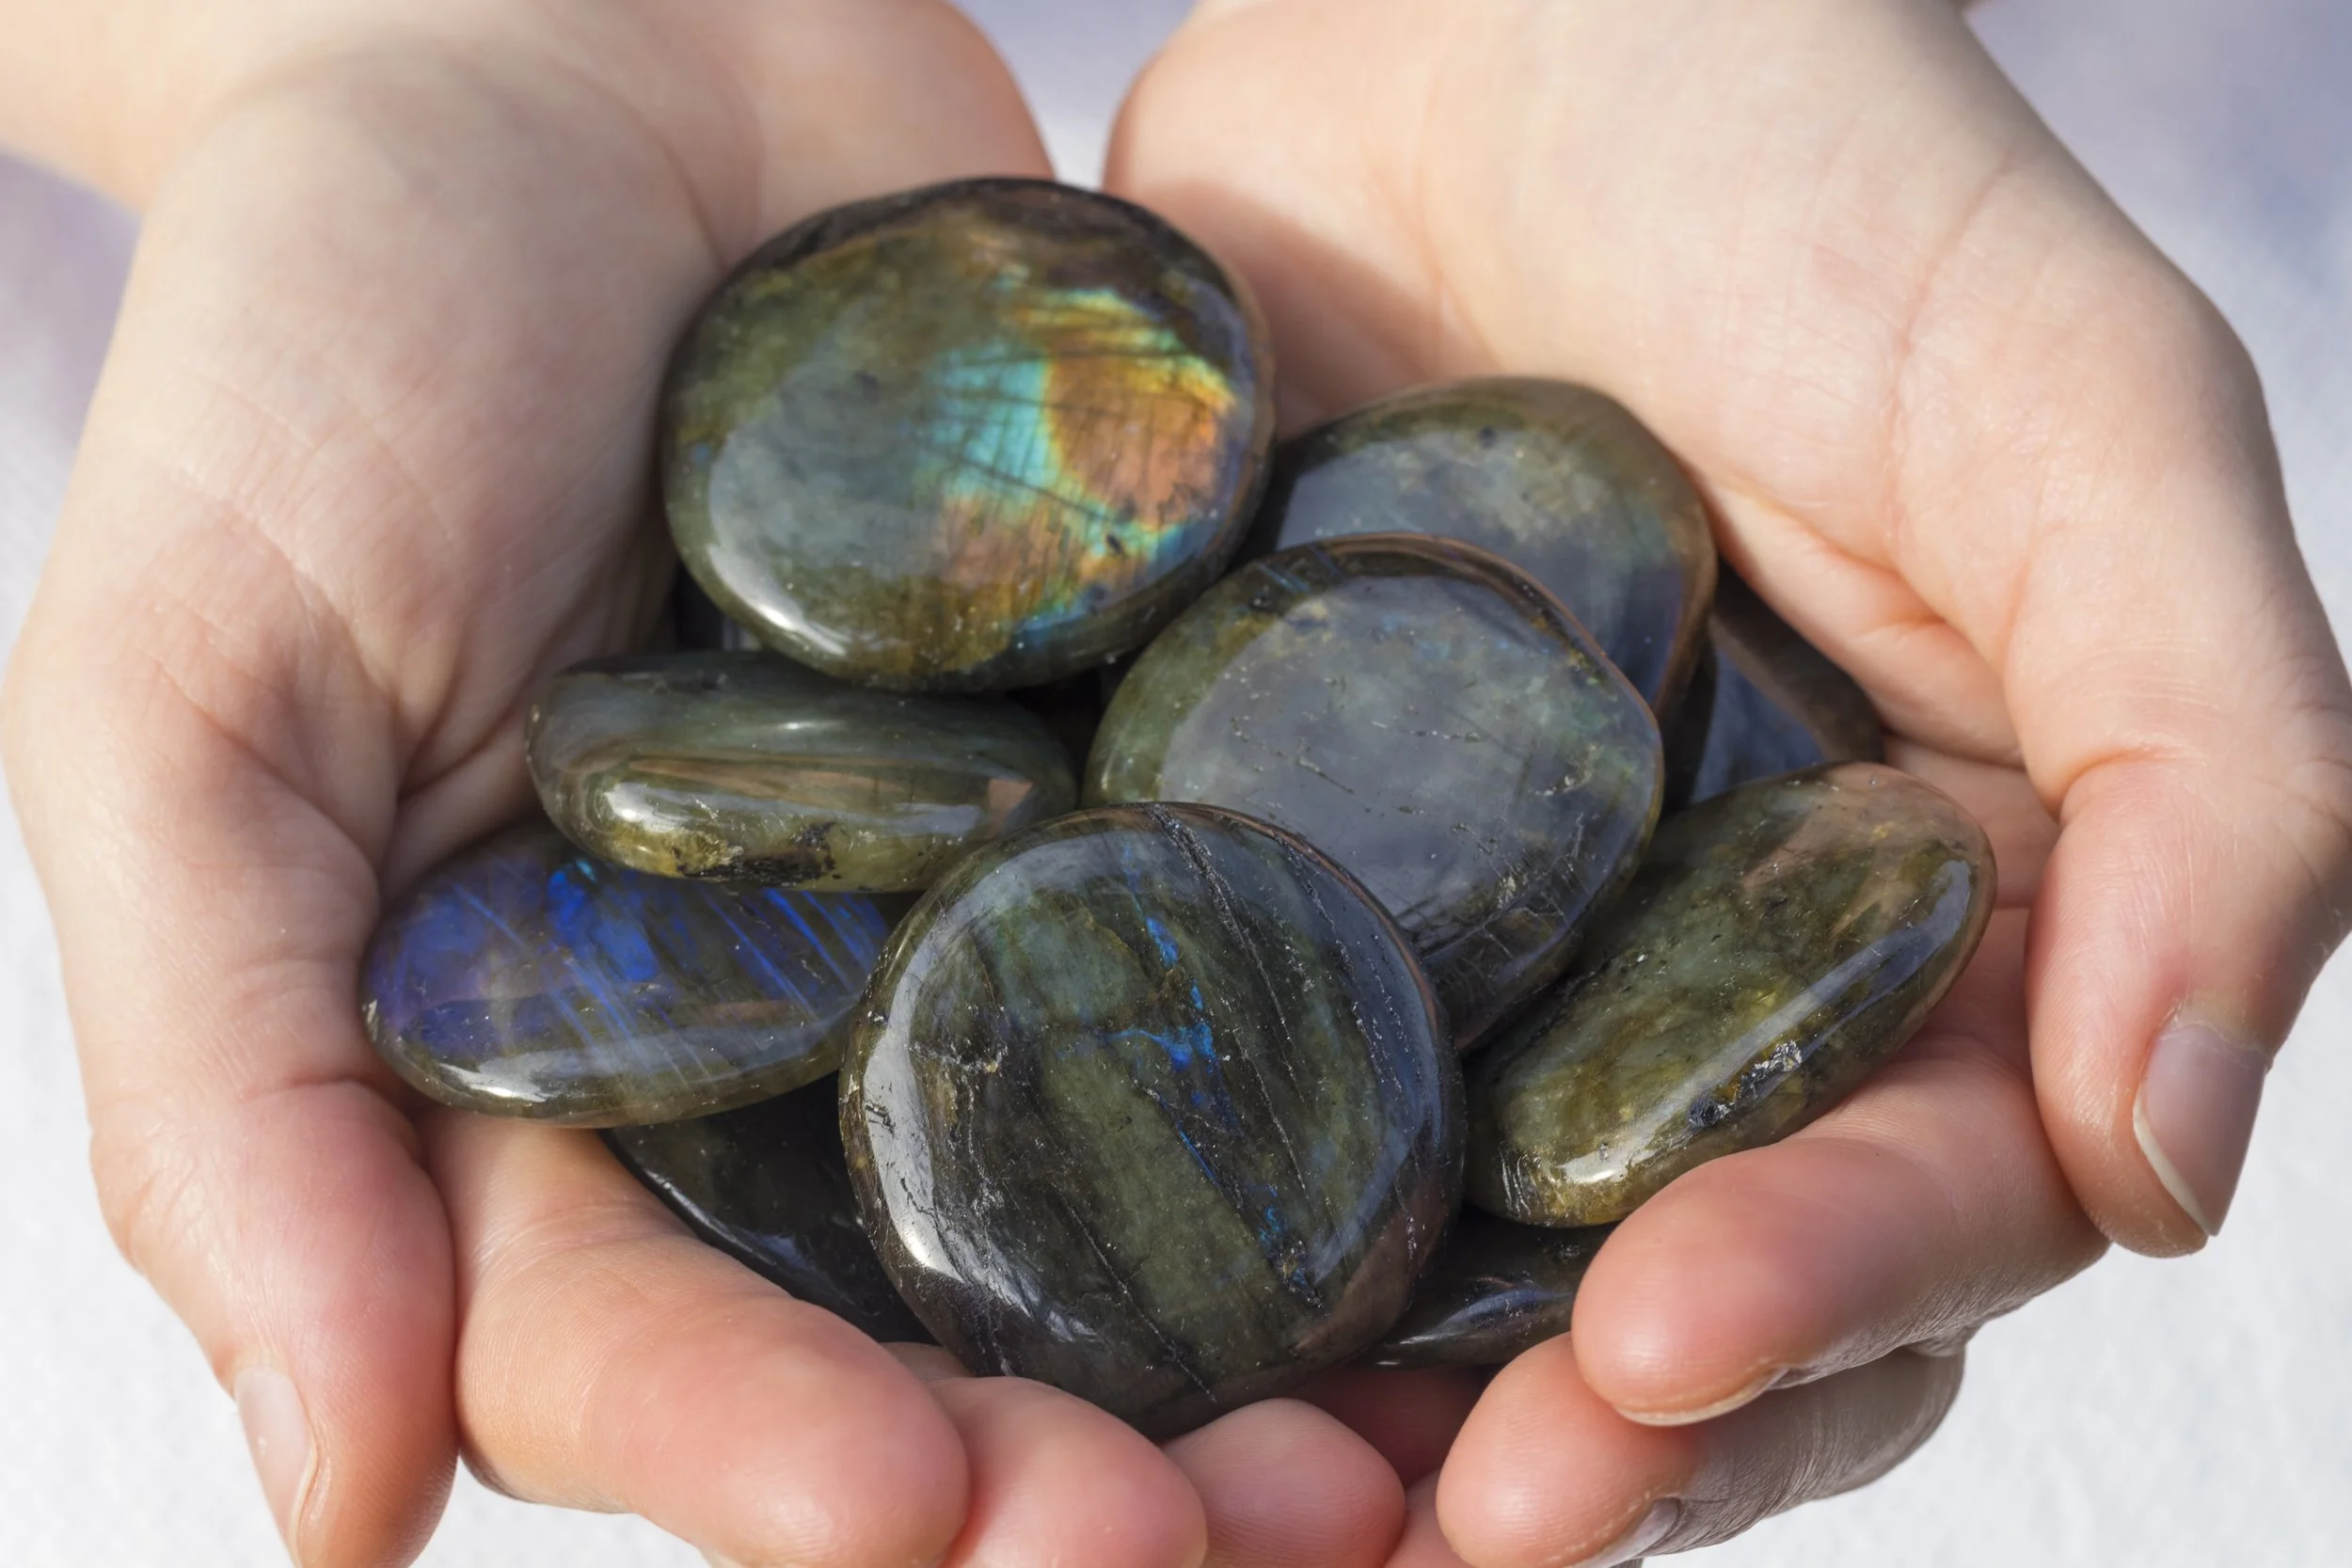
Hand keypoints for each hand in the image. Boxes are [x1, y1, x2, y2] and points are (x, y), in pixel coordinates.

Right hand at [0, 5, 1403, 1562]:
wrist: (584, 46)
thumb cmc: (322, 344)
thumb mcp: (193, 698)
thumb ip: (232, 1086)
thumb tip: (333, 1494)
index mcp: (531, 1089)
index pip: (637, 1355)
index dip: (771, 1462)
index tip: (918, 1509)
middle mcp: (776, 1048)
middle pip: (929, 1338)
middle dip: (1073, 1470)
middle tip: (1240, 1535)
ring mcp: (980, 915)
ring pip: (1133, 1207)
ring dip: (1269, 1348)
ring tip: (1402, 1456)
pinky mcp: (1149, 770)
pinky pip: (1274, 948)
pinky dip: (1383, 1078)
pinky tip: (1506, 1181)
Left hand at [1108, 0, 2351, 1559]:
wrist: (1498, 1)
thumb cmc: (1831, 178)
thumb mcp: (2092, 430)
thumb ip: (2210, 777)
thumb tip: (2173, 1165)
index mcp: (1907, 931)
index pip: (1901, 1200)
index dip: (1806, 1307)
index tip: (1656, 1353)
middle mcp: (1670, 980)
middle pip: (1646, 1292)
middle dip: (1558, 1432)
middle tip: (1423, 1516)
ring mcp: (1437, 934)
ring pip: (1404, 1242)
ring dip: (1330, 1393)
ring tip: (1216, 1493)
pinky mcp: (1227, 850)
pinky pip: (1181, 1053)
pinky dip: (1126, 1180)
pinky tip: (1026, 1273)